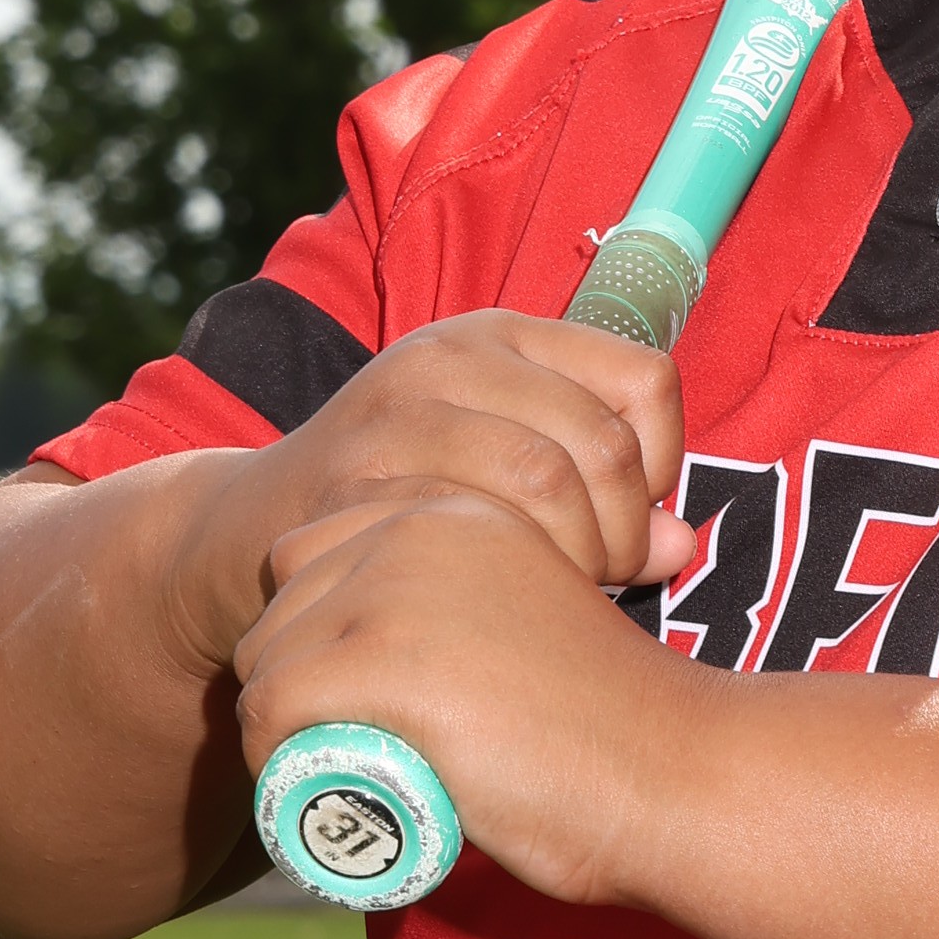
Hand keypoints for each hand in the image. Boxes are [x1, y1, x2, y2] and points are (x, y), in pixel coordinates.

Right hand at [156, 311, 693, 684]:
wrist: (257, 528)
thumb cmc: (410, 499)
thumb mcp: (504, 457)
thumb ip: (599, 490)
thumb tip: (682, 545)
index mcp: (505, 336)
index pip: (645, 379)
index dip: (665, 462)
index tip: (633, 516)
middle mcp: (453, 357)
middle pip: (605, 442)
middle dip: (623, 531)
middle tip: (598, 576)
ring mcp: (400, 414)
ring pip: (547, 483)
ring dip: (575, 560)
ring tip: (555, 590)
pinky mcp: (357, 481)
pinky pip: (472, 530)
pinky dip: (507, 579)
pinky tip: (496, 603)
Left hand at [228, 483, 681, 906]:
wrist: (675, 772)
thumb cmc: (615, 722)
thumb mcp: (529, 614)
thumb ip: (465, 600)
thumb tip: (410, 646)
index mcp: (460, 507)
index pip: (317, 547)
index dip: (327, 632)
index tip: (369, 696)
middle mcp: (420, 527)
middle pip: (281, 597)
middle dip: (301, 676)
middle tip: (356, 745)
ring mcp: (396, 589)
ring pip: (268, 659)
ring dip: (289, 728)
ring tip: (350, 775)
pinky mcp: (379, 660)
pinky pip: (271, 712)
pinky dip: (282, 765)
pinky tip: (333, 794)